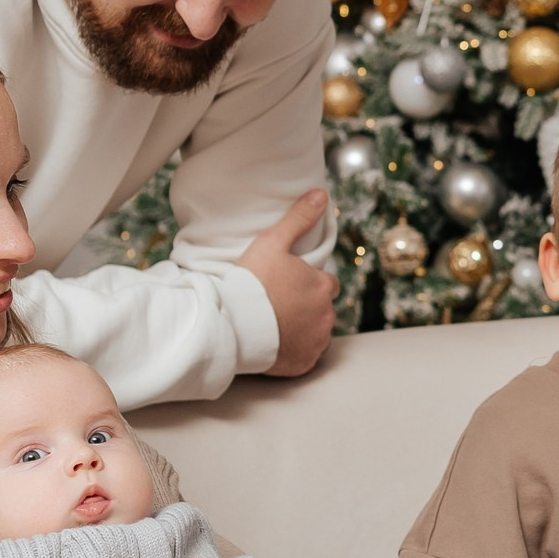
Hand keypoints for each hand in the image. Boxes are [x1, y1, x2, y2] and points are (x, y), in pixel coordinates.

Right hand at [243, 189, 338, 376]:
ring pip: (317, 332)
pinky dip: (295, 350)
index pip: (326, 283)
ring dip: (303, 328)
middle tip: (279, 304)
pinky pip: (306, 355)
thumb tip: (321, 194)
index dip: (308, 282)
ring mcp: (317, 341)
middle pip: (322, 308)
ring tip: (276, 323)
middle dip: (307, 306)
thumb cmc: (251, 281)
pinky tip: (277, 342)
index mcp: (323, 286)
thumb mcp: (272, 242)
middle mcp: (327, 315)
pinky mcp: (305, 363)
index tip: (288, 284)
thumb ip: (299, 218)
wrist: (231, 324)